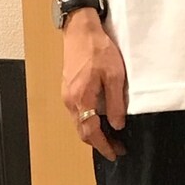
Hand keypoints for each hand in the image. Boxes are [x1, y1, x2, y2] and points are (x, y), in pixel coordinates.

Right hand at [60, 11, 127, 160]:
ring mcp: (66, 94)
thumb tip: (117, 125)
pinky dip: (88, 121)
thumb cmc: (98, 49)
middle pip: (82, 131)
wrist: (80, 30)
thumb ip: (115, 103)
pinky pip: (77, 112)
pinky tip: (100, 119)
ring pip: (79, 122)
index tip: (114, 154)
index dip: (104, 146)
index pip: (91, 132)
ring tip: (112, 136)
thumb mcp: (114, 76)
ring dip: (93, 132)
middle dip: (99, 143)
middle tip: (117, 147)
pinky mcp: (68, 88)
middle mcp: (70, 100)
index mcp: (81, 99)